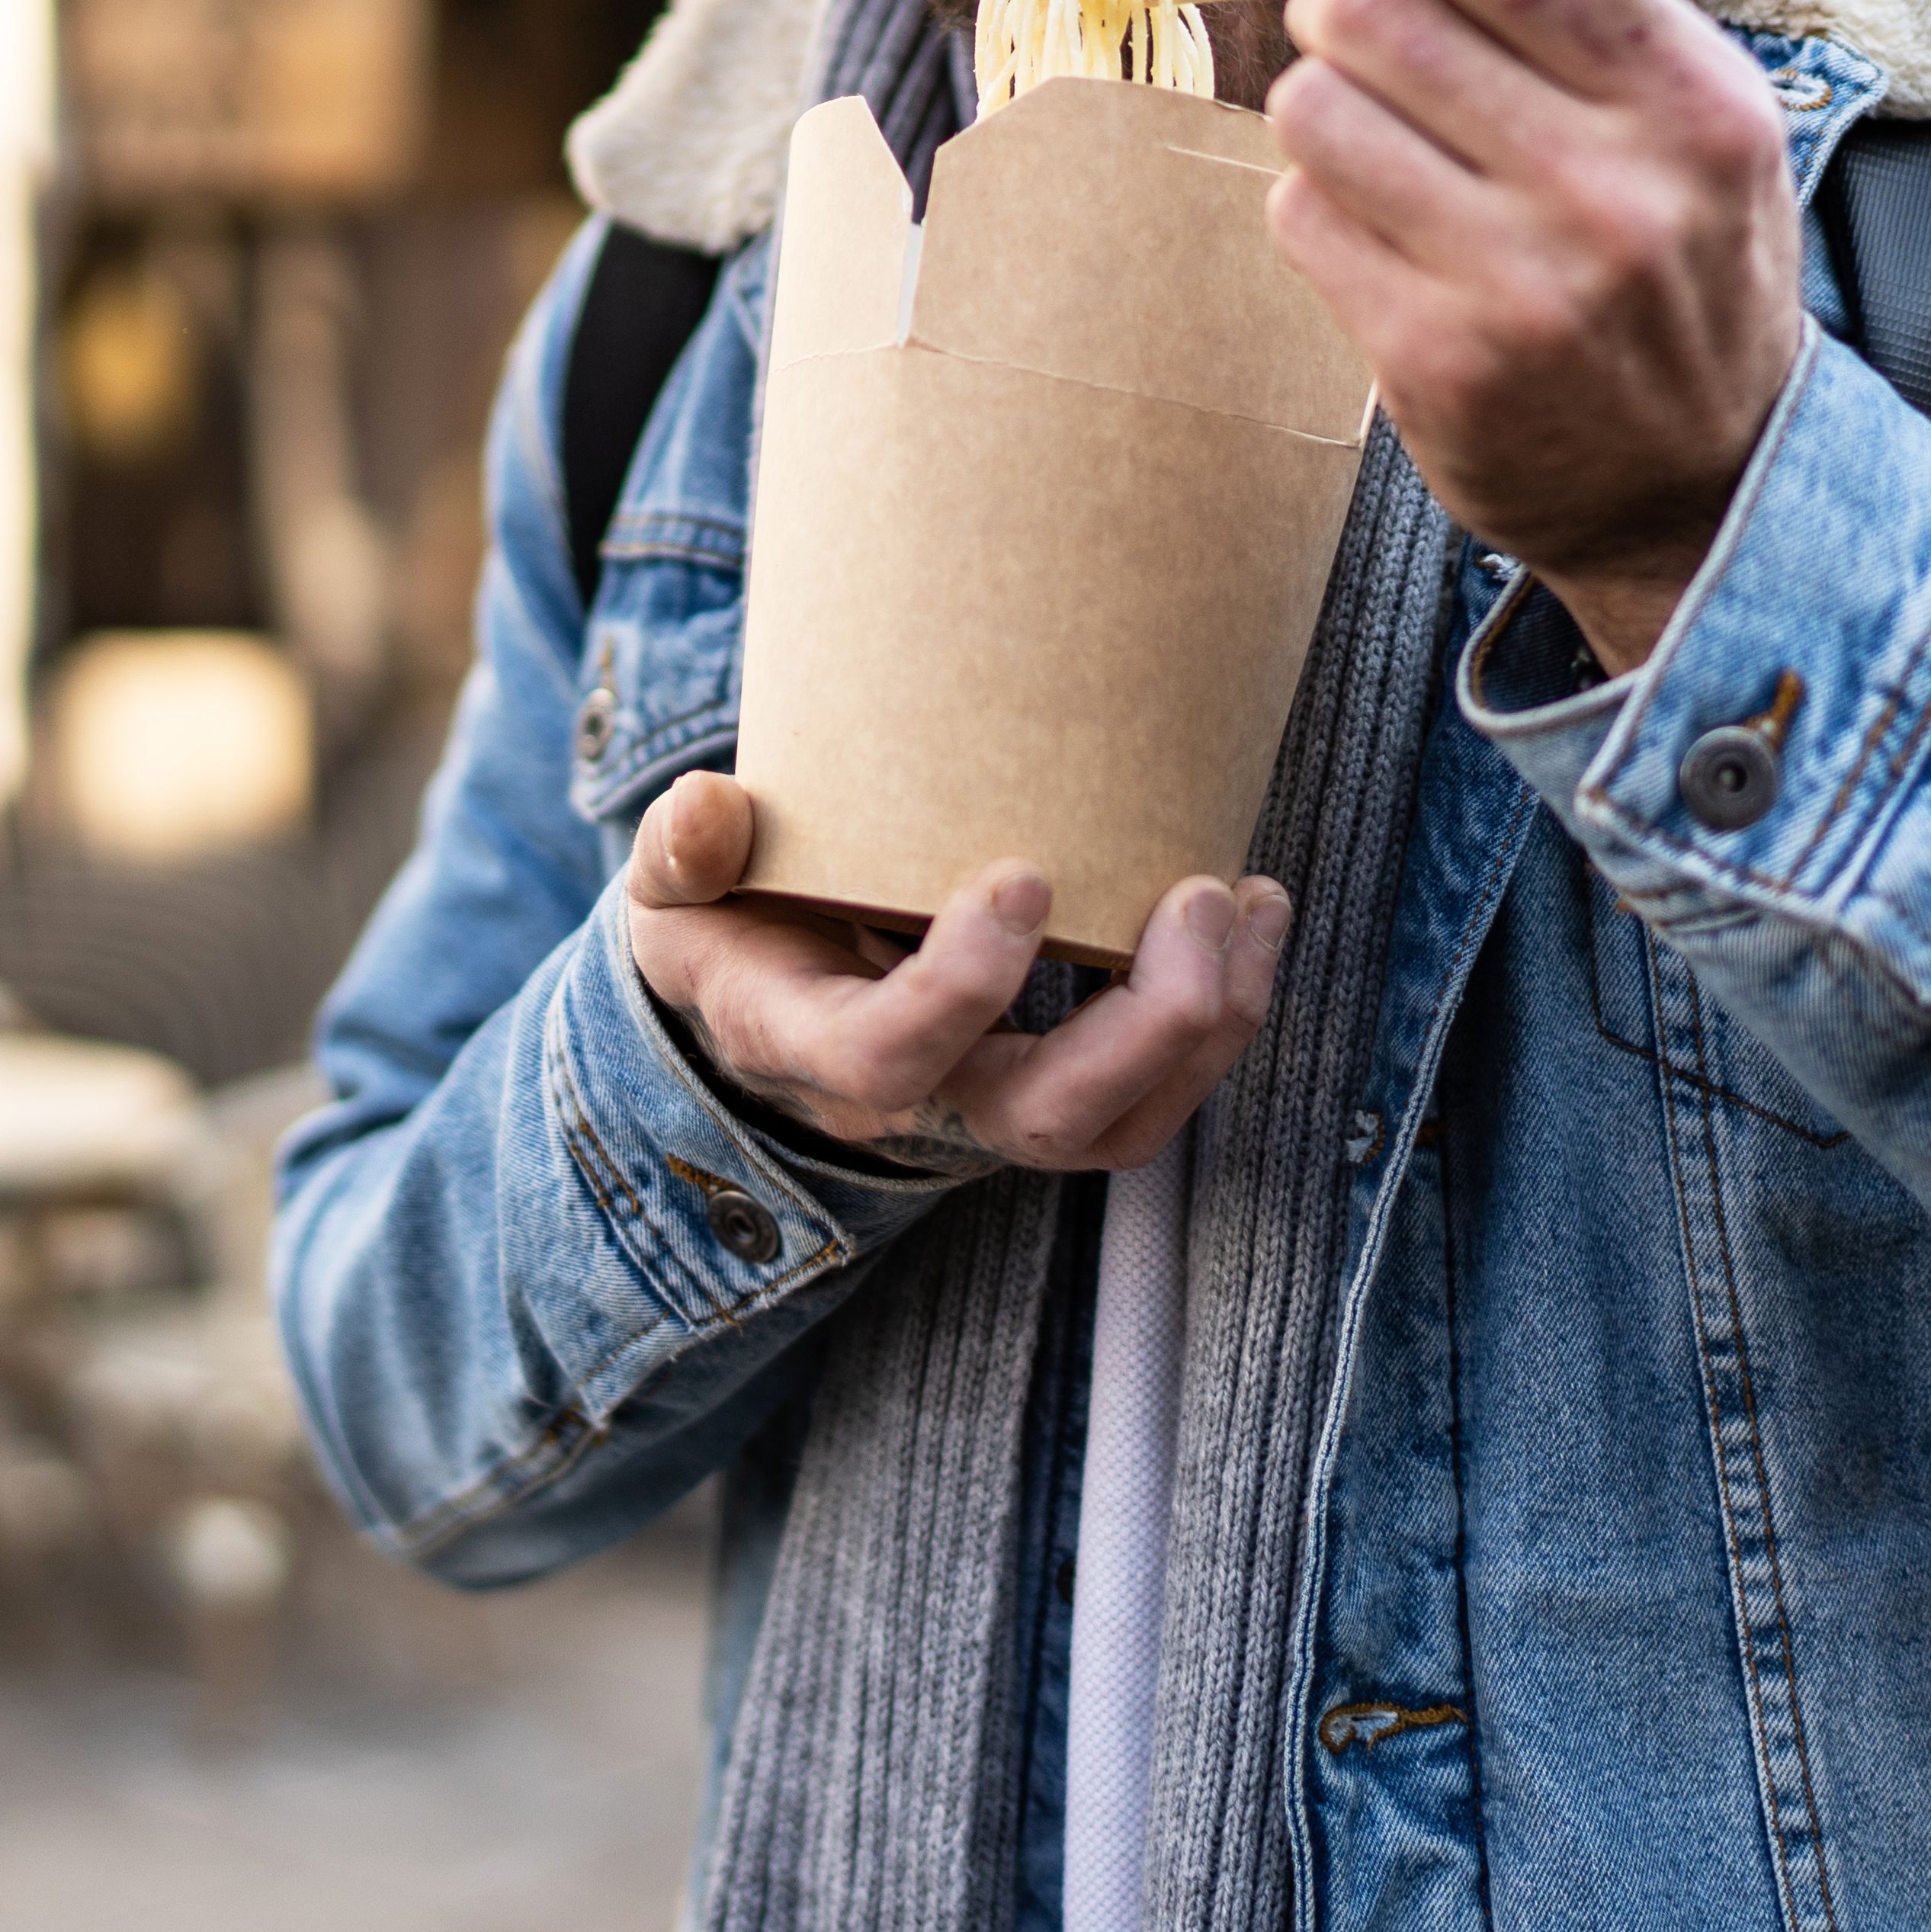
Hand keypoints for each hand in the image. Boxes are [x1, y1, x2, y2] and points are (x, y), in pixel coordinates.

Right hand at [622, 772, 1288, 1170]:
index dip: (959, 988)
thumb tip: (708, 806)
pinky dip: (1222, 1017)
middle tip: (1196, 898)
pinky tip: (1254, 912)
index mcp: (813, 1044)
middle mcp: (918, 1102)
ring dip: (1208, 1028)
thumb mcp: (676, 889)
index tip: (1020, 876)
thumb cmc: (727, 924)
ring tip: (1247, 903)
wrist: (760, 997)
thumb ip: (683, 850)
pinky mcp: (1057, 1083)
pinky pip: (1154, 1093)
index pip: (888, 1056)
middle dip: (1143, 1027)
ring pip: (1121, 1125)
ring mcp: (994, 1104)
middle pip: (1044, 1119)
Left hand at [1264, 0, 1801, 671]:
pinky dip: (1318, 205)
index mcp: (1691, 98)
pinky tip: (1380, 229)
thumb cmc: (1681, 255)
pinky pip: (1300, 215)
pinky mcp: (1436, 365)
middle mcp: (1616, 190)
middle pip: (1374, 10)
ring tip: (1378, 135)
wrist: (1704, 485)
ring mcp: (1522, 287)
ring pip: (1313, 110)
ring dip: (1322, 105)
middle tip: (1357, 22)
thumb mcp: (1682, 101)